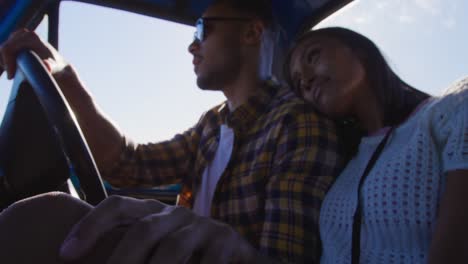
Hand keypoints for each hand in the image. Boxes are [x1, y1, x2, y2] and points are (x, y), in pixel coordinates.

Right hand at [0, 28, 67, 78]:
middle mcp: (24, 33)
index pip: (9, 48)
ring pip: (3, 49)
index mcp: (31, 37)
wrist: (56, 63)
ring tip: (14, 73)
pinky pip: (5, 50)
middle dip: (6, 63)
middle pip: (4, 48)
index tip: (11, 76)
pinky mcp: (15, 40)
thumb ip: (50, 66)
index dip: (7, 63)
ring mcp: (19, 35)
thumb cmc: (55, 66)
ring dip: (5, 62)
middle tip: (12, 76)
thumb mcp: (54, 67)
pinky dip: (6, 59)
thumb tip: (47, 66)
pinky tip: (12, 68)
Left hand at [59, 195, 267, 263]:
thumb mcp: (155, 253)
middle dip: (120, 261)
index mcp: (153, 214)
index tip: (65, 254)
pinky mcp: (228, 240)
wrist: (233, 255)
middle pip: (143, 229)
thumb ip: (130, 253)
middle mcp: (176, 214)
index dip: (90, 225)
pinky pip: (207, 262)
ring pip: (172, 247)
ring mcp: (203, 225)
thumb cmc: (186, 257)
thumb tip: (74, 260)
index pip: (118, 207)